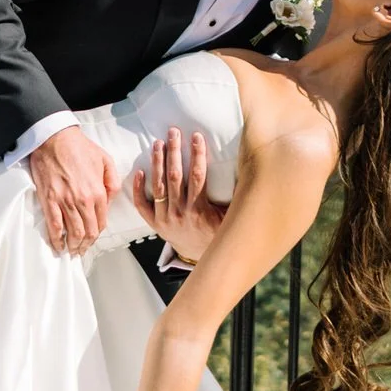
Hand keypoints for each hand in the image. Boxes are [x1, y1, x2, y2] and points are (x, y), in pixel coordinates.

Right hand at [27, 128, 116, 255]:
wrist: (55, 138)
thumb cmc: (79, 147)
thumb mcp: (105, 160)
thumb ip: (112, 182)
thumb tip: (110, 199)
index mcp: (98, 192)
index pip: (100, 222)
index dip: (96, 234)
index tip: (92, 239)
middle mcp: (83, 200)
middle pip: (88, 232)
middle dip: (85, 245)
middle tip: (81, 250)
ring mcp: (65, 201)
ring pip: (73, 232)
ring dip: (73, 245)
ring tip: (71, 251)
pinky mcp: (49, 199)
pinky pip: (54, 225)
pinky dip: (56, 239)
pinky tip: (57, 245)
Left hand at [131, 126, 227, 266]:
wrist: (201, 258)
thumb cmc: (216, 234)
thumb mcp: (229, 218)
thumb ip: (235, 198)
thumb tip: (252, 175)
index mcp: (200, 211)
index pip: (198, 177)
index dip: (198, 154)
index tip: (196, 136)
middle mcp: (180, 213)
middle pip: (175, 177)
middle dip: (174, 152)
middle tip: (173, 132)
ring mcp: (165, 219)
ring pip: (158, 187)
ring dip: (157, 163)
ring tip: (157, 144)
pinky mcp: (155, 224)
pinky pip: (142, 206)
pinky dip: (139, 189)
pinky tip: (139, 171)